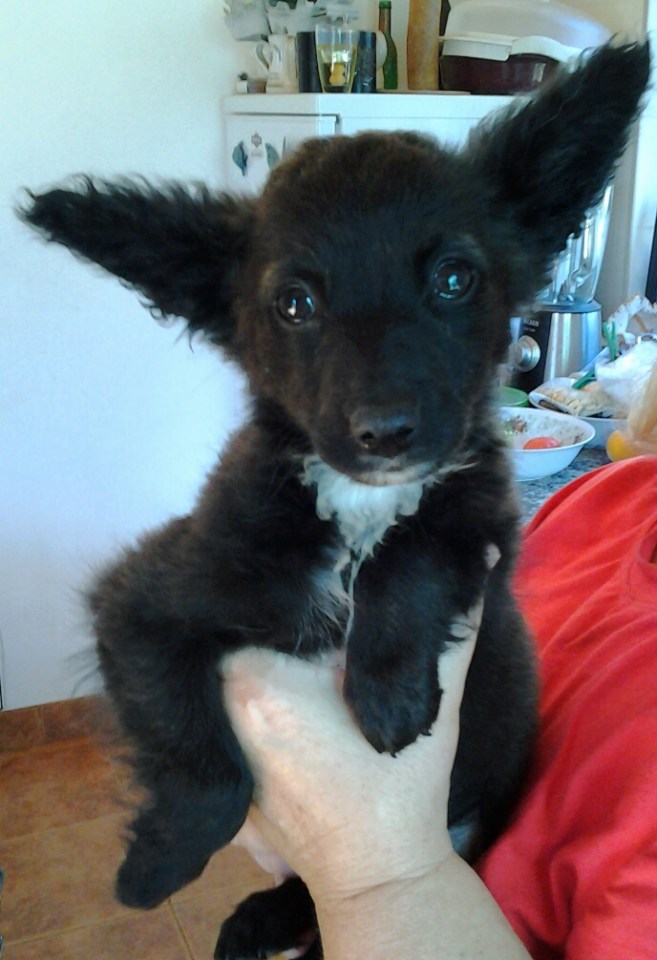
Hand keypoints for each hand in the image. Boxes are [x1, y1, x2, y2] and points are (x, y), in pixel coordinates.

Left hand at [223, 589, 488, 904]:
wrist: (380, 877)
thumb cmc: (401, 787)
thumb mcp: (433, 702)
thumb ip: (452, 629)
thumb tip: (478, 555)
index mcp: (261, 682)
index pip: (261, 606)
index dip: (293, 591)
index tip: (325, 584)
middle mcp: (224, 713)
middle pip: (242, 640)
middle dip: (280, 627)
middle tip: (322, 620)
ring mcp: (220, 754)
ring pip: (230, 684)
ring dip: (263, 667)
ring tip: (309, 662)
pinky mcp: (227, 786)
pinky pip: (229, 730)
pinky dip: (252, 716)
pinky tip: (291, 714)